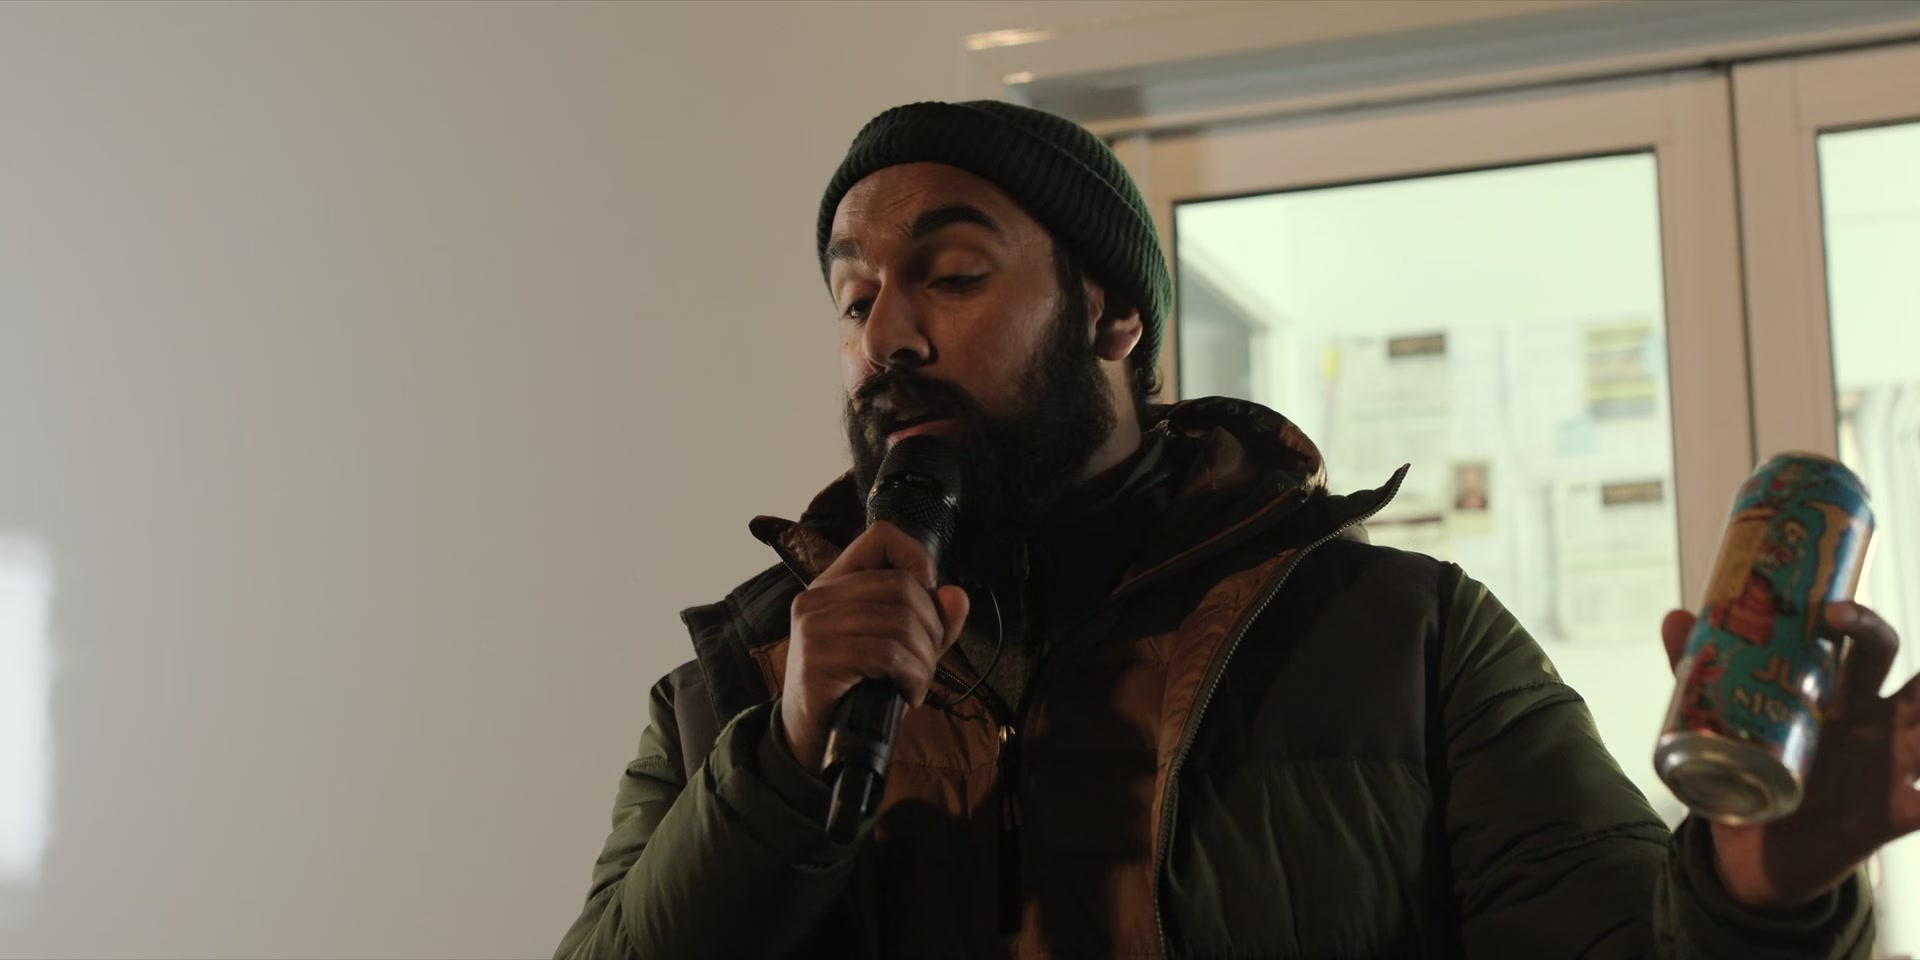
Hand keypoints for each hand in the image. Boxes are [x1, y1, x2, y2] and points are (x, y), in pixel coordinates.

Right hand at [779, 521, 968, 772]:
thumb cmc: (855, 688)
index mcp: (835, 583)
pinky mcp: (819, 658)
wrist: (812, 737)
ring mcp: (815, 625)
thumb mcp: (897, 648)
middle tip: (927, 661)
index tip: (928, 600)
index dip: (917, 560)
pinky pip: (887, 654)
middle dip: (931, 628)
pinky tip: (907, 694)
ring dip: (924, 661)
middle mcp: (819, 596)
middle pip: (902, 585)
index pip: (882, 537)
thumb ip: (931, 621)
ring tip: (917, 682)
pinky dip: (912, 678)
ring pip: (900, 622)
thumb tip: (956, 596)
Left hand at [1661, 601, 1919, 908]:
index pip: (1866, 647)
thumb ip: (1703, 674)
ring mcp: (1891, 767)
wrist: (1751, 856)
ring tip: (1918, 690)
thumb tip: (1676, 616)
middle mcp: (1875, 725)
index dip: (1859, 622)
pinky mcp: (1893, 813)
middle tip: (1844, 621)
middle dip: (1886, 645)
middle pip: (1909, 676)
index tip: (1829, 607)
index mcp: (1842, 699)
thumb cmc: (1753, 779)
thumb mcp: (1725, 727)